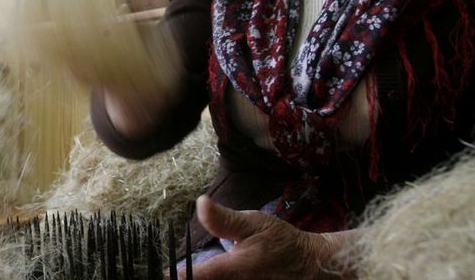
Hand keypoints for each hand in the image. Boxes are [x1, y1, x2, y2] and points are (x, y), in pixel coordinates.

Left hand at [190, 195, 355, 279]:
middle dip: (188, 279)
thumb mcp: (254, 223)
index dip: (177, 276)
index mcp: (237, 269)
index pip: (197, 277)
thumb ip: (224, 219)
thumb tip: (200, 203)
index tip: (162, 271)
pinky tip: (208, 279)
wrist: (312, 268)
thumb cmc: (279, 243)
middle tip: (176, 274)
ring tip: (190, 275)